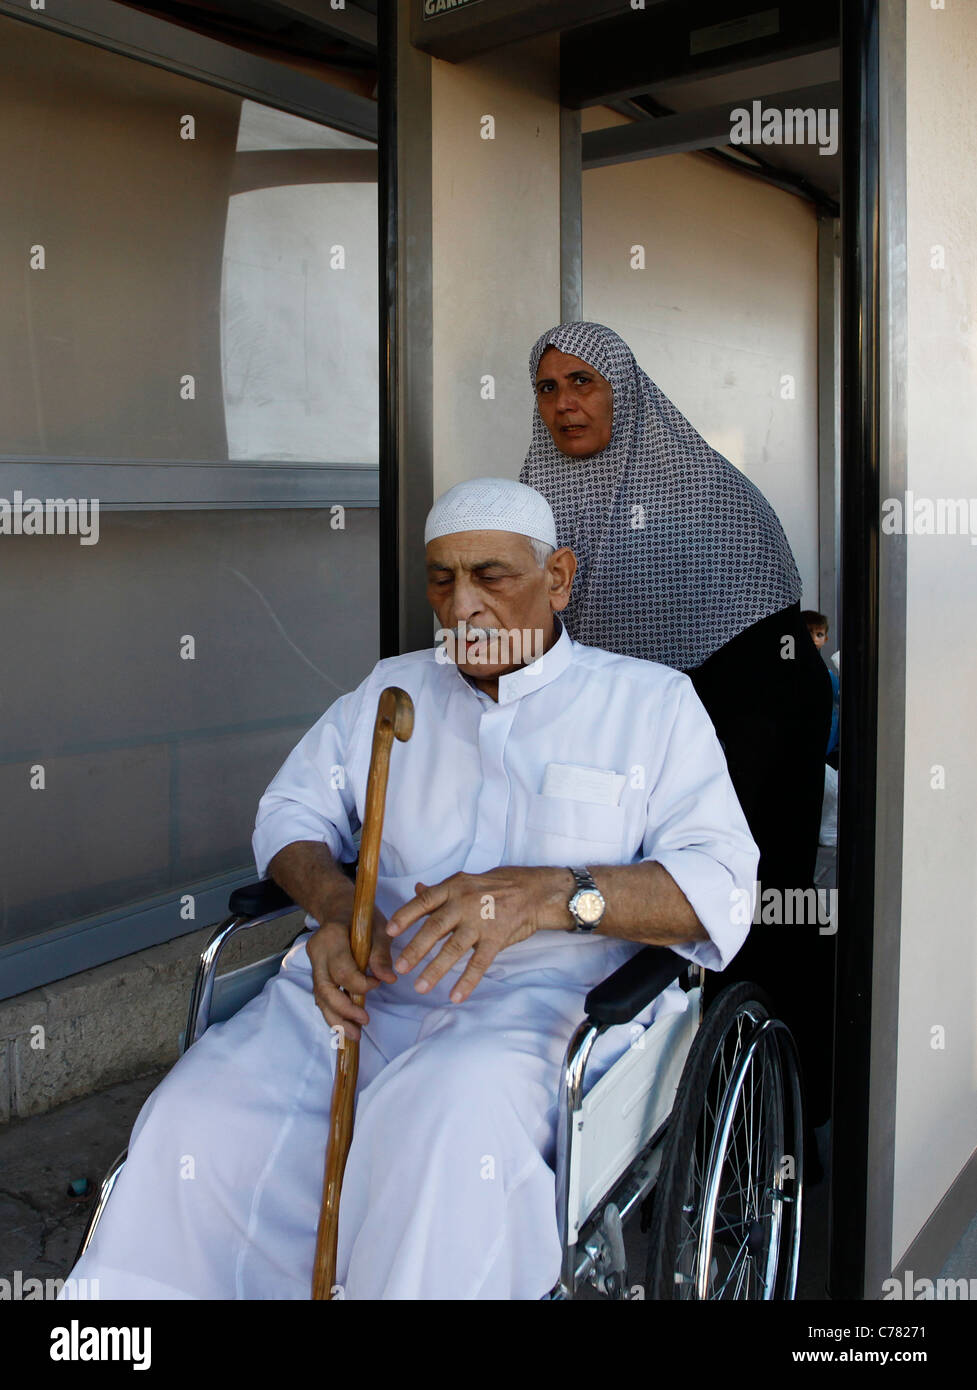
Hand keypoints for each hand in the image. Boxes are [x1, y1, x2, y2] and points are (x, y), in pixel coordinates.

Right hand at [306, 904, 394, 1041]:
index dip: (361, 985)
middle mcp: (317, 952)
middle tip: (364, 1023)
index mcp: (331, 937)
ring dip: (336, 1019)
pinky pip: (321, 997)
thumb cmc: (363, 917)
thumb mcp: (380, 929)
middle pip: (325, 989)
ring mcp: (314, 964)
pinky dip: (333, 1013)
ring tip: (354, 1035)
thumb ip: (381, 955)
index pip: (342, 972)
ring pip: (319, 998)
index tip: (379, 983)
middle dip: (344, 1011)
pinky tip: (346, 1026)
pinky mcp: (316, 973)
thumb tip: (388, 980)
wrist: (340, 908)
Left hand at [386, 867, 558, 1003]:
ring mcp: (481, 921)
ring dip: (436, 969)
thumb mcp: (465, 882)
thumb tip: (416, 889)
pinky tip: (455, 996)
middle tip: (400, 967)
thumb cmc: (495, 887)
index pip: (425, 901)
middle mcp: (465, 902)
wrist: (532, 891)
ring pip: (454, 947)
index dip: (406, 916)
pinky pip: (479, 962)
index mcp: (454, 887)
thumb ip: (440, 891)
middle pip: (435, 927)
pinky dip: (467, 980)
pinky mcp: (496, 938)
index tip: (389, 932)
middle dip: (416, 948)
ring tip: (420, 987)